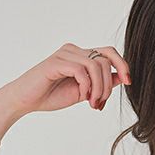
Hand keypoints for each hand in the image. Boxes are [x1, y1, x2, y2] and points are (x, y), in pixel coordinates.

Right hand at [2, 42, 130, 115]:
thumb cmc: (51, 95)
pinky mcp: (56, 62)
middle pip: (105, 61)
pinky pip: (82, 71)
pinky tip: (82, 96)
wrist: (26, 100)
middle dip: (108, 86)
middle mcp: (74, 50)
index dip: (122, 65)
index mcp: (81, 56)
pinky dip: (87, 86)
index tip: (128, 82)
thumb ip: (99, 84)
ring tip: (92, 103)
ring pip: (96, 66)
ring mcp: (65, 54)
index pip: (108, 52)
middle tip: (99, 104)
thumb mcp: (83, 92)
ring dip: (99, 88)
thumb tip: (120, 79)